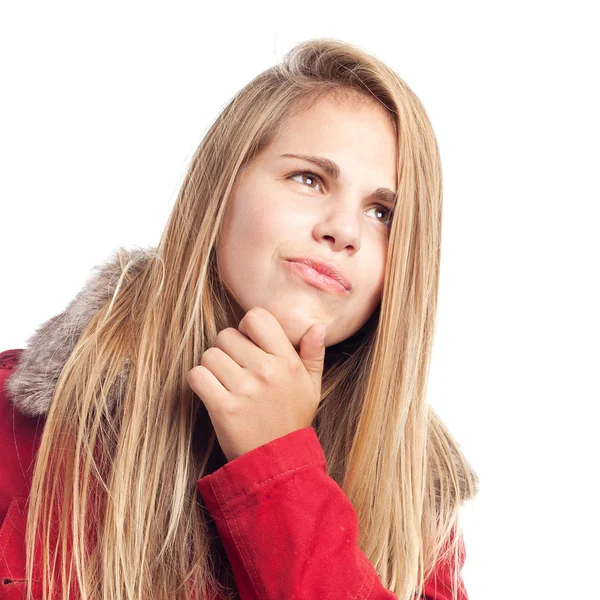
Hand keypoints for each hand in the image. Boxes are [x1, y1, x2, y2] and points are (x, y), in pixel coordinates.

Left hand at [187, 306, 326, 462]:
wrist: (278, 462)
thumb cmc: (292, 419)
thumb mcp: (311, 386)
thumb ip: (314, 354)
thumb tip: (317, 326)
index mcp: (287, 361)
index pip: (256, 317)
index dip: (246, 327)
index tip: (248, 344)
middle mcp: (267, 370)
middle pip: (226, 335)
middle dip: (227, 350)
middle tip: (236, 369)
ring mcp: (244, 389)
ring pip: (209, 354)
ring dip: (212, 367)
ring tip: (226, 383)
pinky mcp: (223, 407)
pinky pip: (197, 375)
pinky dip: (200, 382)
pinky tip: (212, 392)